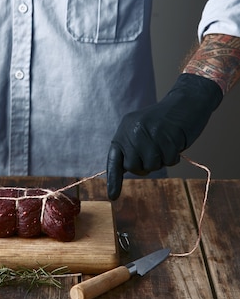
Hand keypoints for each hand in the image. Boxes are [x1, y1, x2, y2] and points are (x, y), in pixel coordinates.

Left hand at [107, 74, 222, 199]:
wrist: (186, 101)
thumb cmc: (164, 121)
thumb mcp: (141, 130)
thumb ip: (131, 147)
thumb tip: (124, 169)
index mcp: (124, 130)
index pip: (114, 159)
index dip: (113, 179)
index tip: (112, 196)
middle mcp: (133, 131)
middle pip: (134, 167)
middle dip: (146, 165)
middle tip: (156, 150)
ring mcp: (150, 133)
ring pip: (152, 165)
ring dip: (161, 160)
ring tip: (166, 143)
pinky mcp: (167, 136)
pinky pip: (169, 161)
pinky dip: (174, 156)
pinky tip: (175, 141)